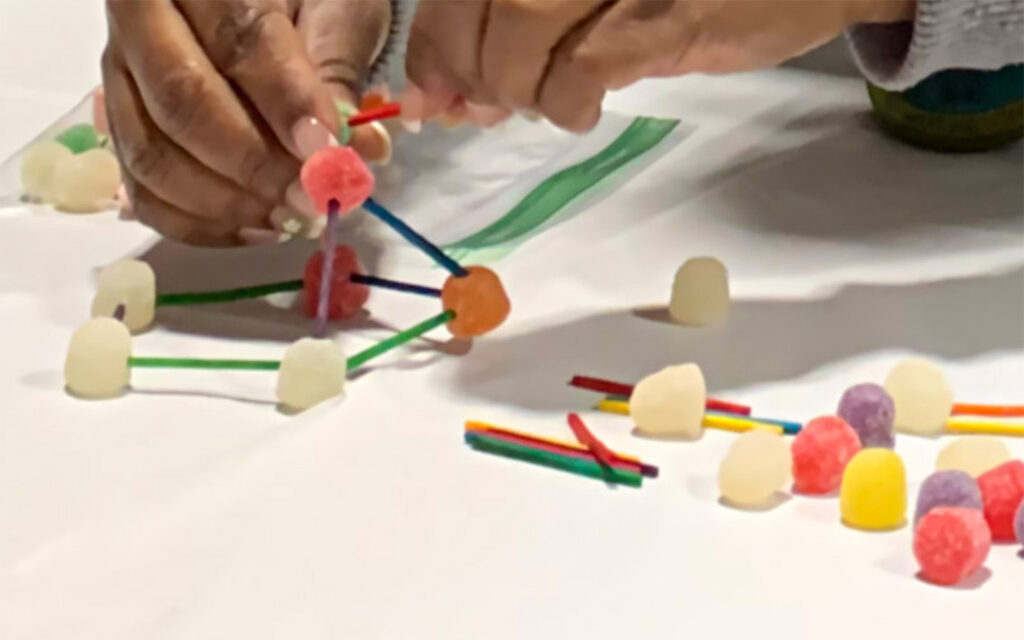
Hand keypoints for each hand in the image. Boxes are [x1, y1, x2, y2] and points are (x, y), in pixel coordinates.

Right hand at [102, 0, 391, 245]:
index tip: (325, 151)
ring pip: (153, 155)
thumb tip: (354, 150)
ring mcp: (120, 79)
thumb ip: (339, 72)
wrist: (253, 7)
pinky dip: (202, 225)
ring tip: (289, 216)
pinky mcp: (120, 132)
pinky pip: (144, 194)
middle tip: (308, 198)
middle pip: (181, 100)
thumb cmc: (305, 3)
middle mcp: (141, 21)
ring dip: (228, 203)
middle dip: (253, 163)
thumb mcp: (332, 13)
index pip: (238, 40)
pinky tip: (257, 228)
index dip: (285, 103)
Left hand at [403, 0, 914, 131]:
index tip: (424, 88)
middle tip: (471, 108)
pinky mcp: (669, 14)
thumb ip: (538, 23)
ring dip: (514, 86)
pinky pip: (584, 67)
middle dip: (464, 67)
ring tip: (532, 106)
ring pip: (526, 31)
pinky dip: (564, 102)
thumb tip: (469, 81)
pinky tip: (575, 113)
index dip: (436, 35)